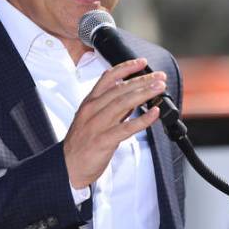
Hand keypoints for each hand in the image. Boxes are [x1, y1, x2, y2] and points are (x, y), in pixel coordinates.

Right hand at [63, 58, 164, 188]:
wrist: (68, 167)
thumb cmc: (81, 144)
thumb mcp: (92, 119)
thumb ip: (112, 107)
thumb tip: (132, 96)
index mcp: (90, 103)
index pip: (108, 78)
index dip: (126, 67)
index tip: (142, 62)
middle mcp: (93, 110)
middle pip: (120, 89)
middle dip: (142, 80)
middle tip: (159, 77)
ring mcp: (98, 125)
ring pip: (123, 104)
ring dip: (144, 94)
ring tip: (159, 89)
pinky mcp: (104, 140)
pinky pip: (126, 127)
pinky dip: (142, 119)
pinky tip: (154, 113)